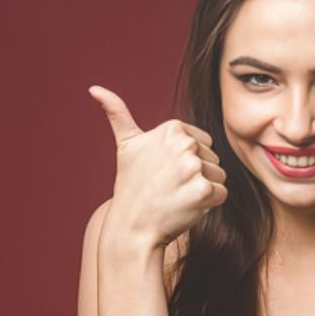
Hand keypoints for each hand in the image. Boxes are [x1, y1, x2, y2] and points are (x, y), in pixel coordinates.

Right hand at [89, 85, 226, 250]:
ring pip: (218, 176)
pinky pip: (220, 194)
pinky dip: (207, 204)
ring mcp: (194, 168)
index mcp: (171, 129)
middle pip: (212, 158)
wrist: (132, 227)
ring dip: (202, 190)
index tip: (163, 171)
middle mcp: (184, 144)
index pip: (201, 142)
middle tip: (168, 187)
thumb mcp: (126, 146)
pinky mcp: (204, 190)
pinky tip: (185, 207)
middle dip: (195, 175)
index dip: (185, 160)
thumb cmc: (131, 187)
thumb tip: (94, 88)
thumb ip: (117, 113)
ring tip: (176, 197)